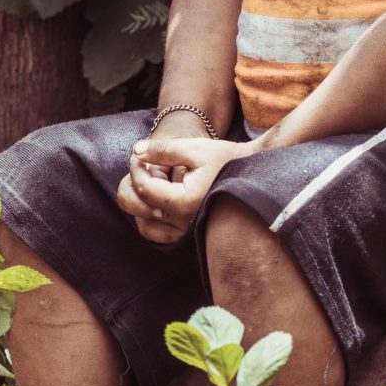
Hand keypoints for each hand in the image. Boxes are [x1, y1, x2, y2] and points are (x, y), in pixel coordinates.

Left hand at [117, 135, 253, 244]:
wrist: (252, 177)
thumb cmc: (227, 161)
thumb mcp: (195, 149)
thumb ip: (163, 150)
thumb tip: (136, 151)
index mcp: (184, 202)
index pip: (144, 187)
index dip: (136, 167)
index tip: (140, 154)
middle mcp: (183, 223)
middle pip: (136, 207)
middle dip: (133, 183)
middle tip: (141, 166)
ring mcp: (185, 233)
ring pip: (143, 225)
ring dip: (137, 203)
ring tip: (149, 182)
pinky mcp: (187, 236)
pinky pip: (157, 235)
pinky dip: (148, 219)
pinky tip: (155, 199)